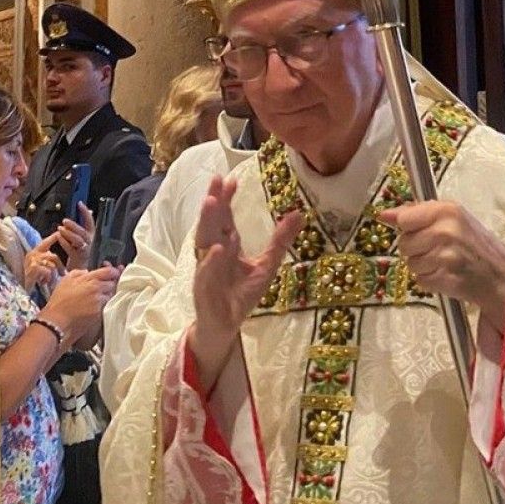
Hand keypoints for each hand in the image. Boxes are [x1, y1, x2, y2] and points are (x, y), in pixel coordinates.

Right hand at [24, 231, 63, 290]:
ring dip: (53, 274)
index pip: (45, 242)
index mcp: (33, 253)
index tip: (59, 233)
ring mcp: (31, 261)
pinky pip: (48, 271)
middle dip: (60, 266)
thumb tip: (54, 256)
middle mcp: (32, 255)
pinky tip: (43, 282)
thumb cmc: (32, 282)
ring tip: (48, 281)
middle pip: (53, 256)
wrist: (23, 293)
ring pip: (51, 264)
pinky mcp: (32, 269)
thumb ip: (46, 261)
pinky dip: (48, 278)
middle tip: (62, 274)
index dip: (53, 238)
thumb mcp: (40, 269)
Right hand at [41, 263, 120, 343]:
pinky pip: (107, 306)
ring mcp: (99, 301)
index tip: (114, 273)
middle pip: (112, 284)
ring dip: (107, 296)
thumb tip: (87, 272)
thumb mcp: (64, 282)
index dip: (113, 272)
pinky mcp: (100, 313)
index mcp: (88, 279)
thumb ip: (77, 273)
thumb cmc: (58, 303)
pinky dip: (104, 306)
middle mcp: (96, 289)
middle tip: (104, 288)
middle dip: (110, 285)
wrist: (56, 322)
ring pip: (111, 296)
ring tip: (97, 300)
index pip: (108, 272)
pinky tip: (96, 308)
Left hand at [55, 203, 95, 268]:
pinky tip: (59, 238)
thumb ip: (82, 228)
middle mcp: (91, 243)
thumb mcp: (82, 239)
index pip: (90, 222)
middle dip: (74, 225)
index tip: (79, 204)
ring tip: (60, 229)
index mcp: (92, 236)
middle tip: (64, 221)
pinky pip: (71, 249)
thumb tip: (85, 212)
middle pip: (84, 232)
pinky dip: (65, 243)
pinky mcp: (79, 258)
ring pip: (78, 240)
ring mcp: (86, 251)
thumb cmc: (81, 254)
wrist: (81, 272)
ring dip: (69, 233)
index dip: (85, 213)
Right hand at [187, 176, 304, 382]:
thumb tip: (299, 214)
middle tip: (217, 182)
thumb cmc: (242, 294)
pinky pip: (207, 272)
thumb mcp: (267, 265)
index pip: (225, 217)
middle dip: (214, 202)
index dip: (226, 198)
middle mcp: (214, 252)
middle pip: (212, 223)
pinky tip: (218, 247)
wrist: (226, 325)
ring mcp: (207, 268)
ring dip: (207, 222)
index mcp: (227, 244)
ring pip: (205, 242)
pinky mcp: (205, 288)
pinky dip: (212, 260)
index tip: (230, 178)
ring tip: (211, 202)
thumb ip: (280, 240)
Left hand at [378, 201, 504, 331]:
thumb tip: (384, 215)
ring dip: (423, 266)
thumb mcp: (453, 218)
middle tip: (437, 249)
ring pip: (410, 263)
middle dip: (416, 248)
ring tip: (443, 263)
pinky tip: (445, 274)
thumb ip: (417, 213)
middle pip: (404, 243)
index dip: (408, 227)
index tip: (419, 230)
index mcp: (448, 210)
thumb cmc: (476, 244)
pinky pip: (419, 280)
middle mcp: (445, 231)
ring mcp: (445, 256)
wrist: (501, 276)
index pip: (404, 219)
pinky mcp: (445, 279)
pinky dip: (429, 280)